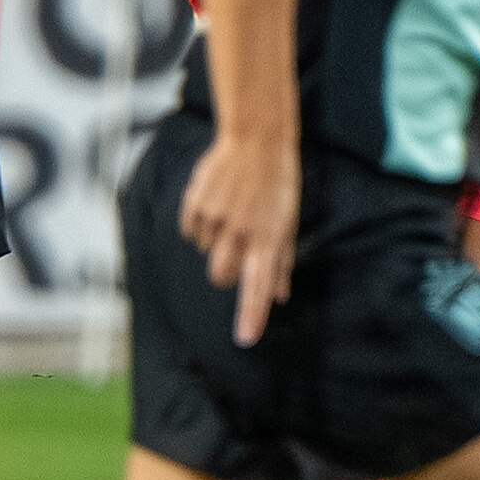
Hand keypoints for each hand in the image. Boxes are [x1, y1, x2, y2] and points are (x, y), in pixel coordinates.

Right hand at [179, 131, 299, 348]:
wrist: (256, 140)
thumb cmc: (277, 184)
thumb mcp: (288, 222)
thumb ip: (282, 262)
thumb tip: (280, 296)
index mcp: (268, 238)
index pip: (259, 285)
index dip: (252, 314)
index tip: (245, 339)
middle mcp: (241, 231)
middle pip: (221, 276)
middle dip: (226, 274)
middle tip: (236, 252)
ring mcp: (216, 217)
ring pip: (205, 250)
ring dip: (215, 240)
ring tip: (231, 212)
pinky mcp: (196, 203)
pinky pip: (191, 230)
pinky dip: (200, 223)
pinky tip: (216, 203)